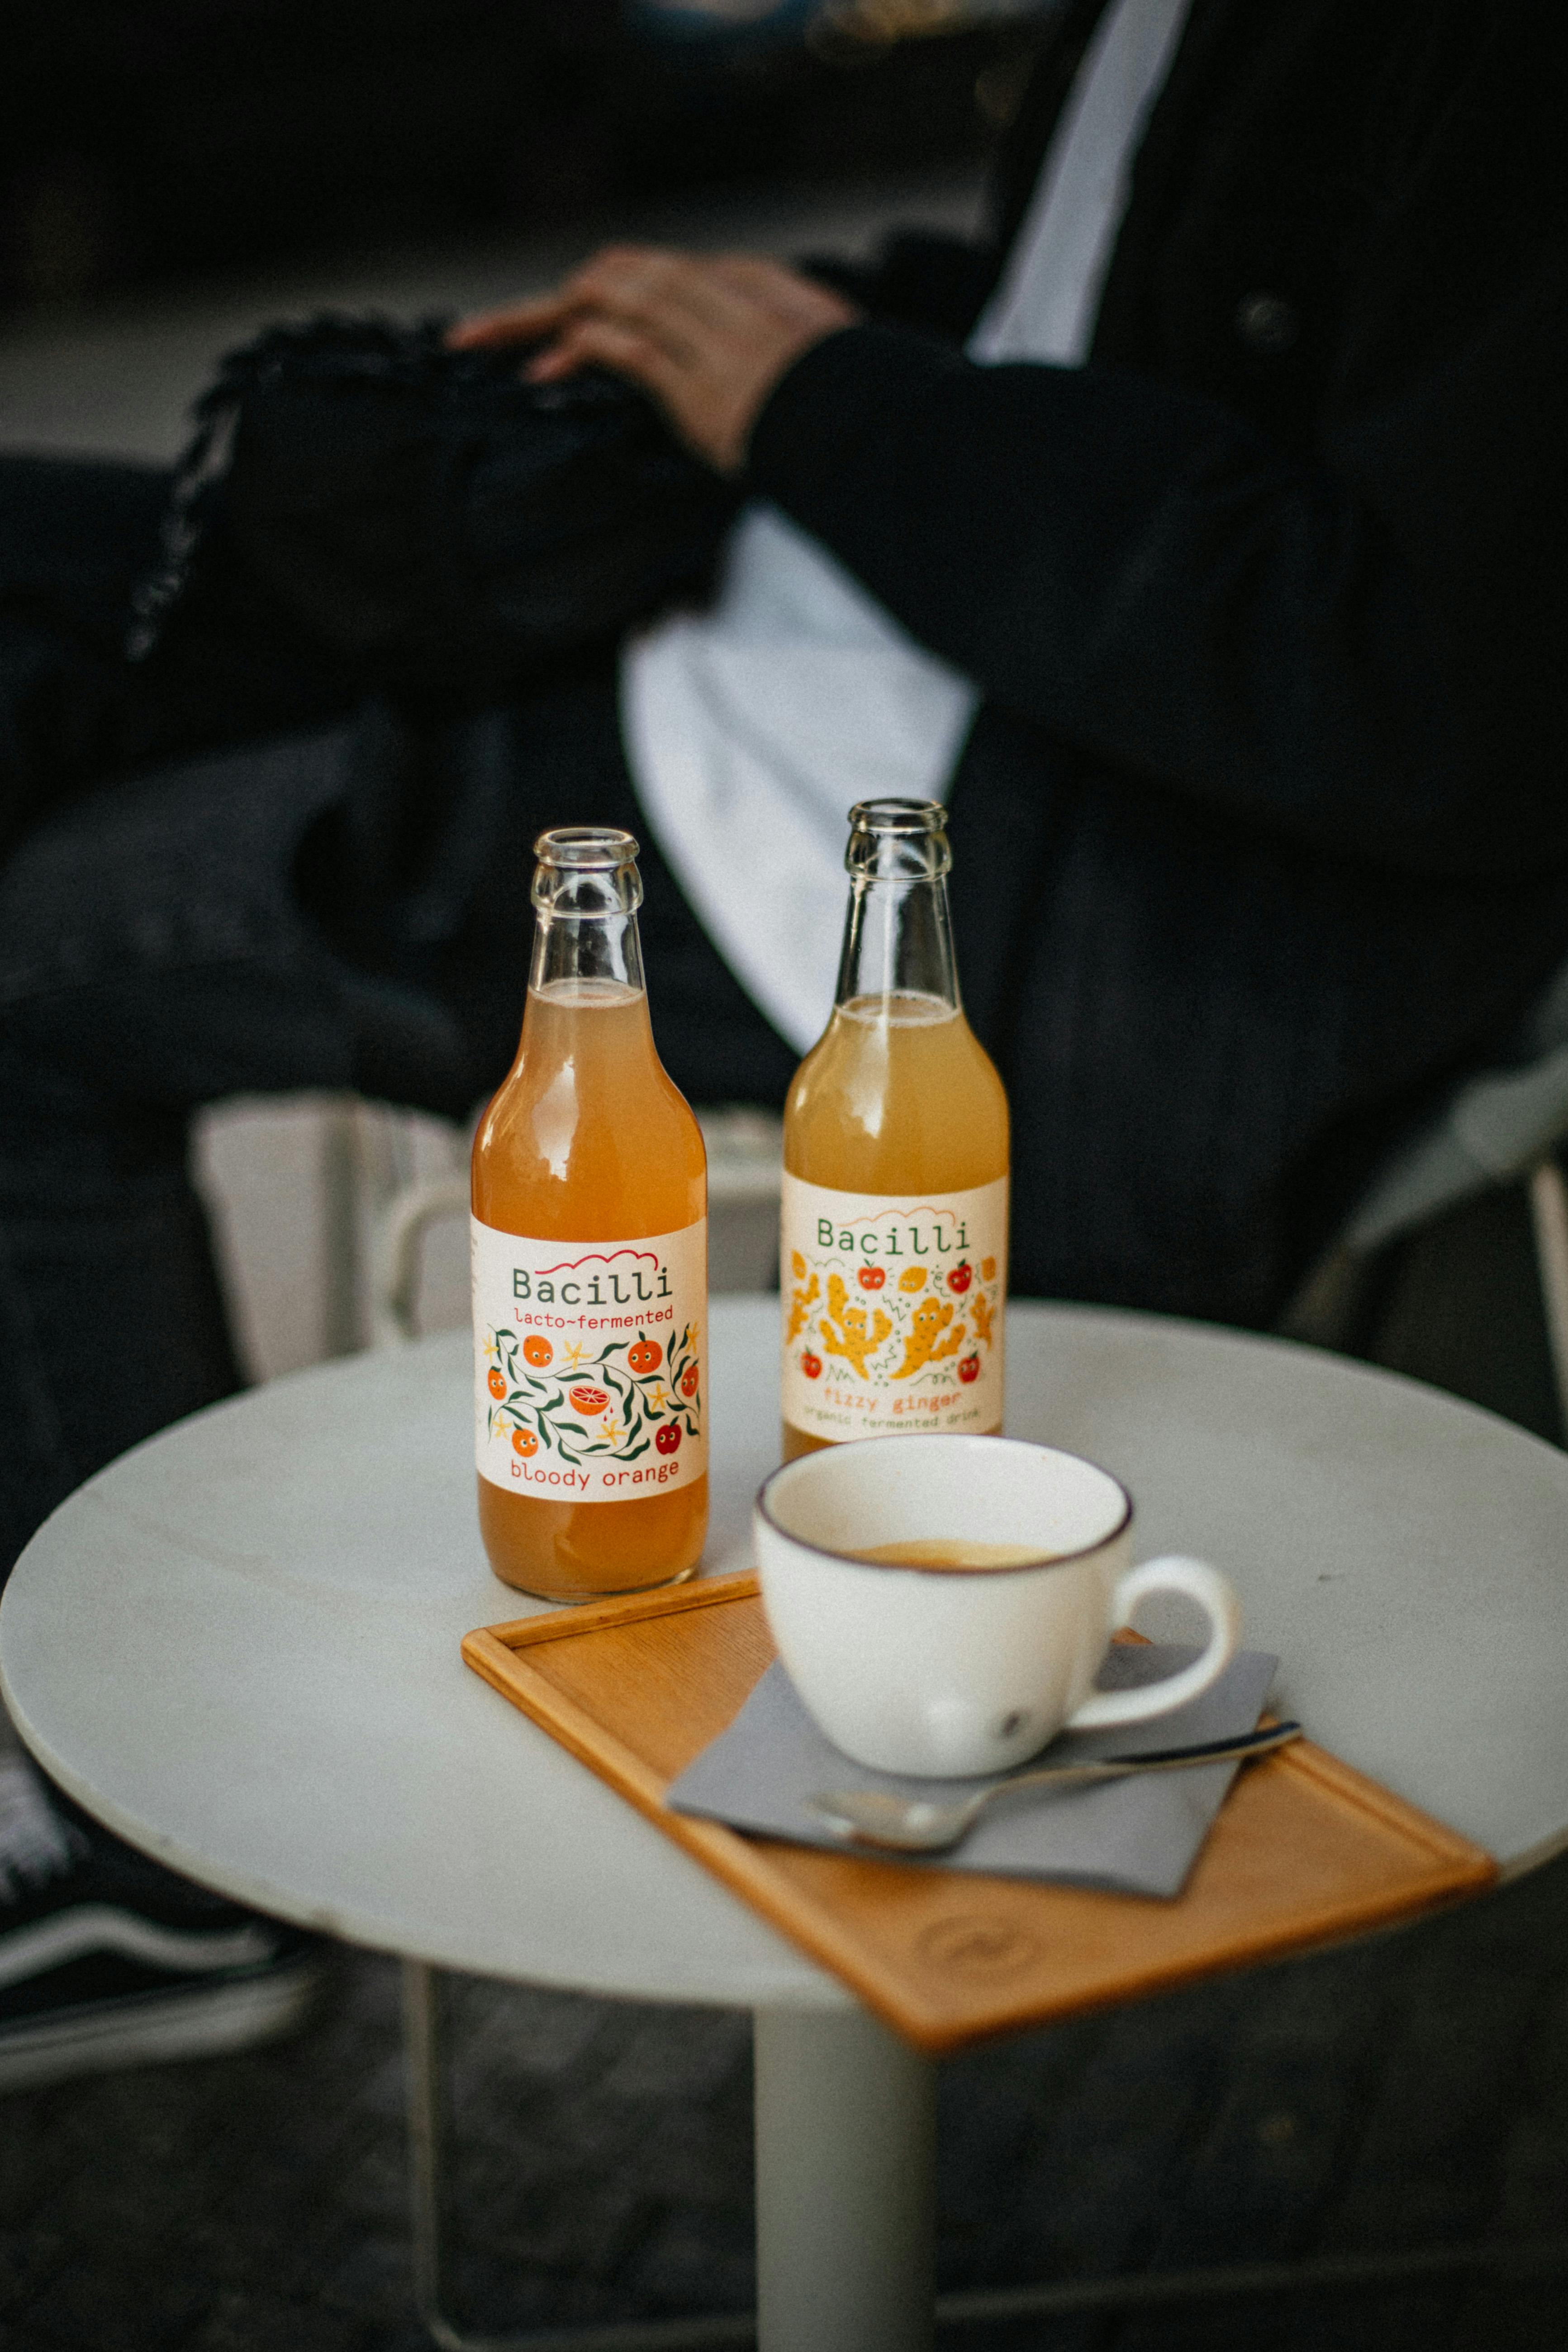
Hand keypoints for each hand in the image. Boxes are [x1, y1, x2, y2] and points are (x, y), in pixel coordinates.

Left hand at [448, 247, 858, 474]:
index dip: (607, 289)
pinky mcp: (699, 381)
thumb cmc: (848, 405)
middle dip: (556, 296)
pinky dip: (580, 352)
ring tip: (496, 341)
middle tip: (489, 328)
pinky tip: (544, 368)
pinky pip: (628, 350)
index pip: (665, 274)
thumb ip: (770, 339)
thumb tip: (734, 359)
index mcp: (752, 284)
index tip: (566, 310)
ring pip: (615, 300)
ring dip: (549, 316)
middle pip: (626, 276)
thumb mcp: (810, 358)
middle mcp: (727, 296)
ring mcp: (713, 337)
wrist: (877, 430)